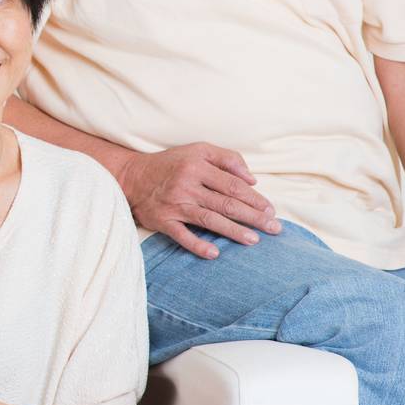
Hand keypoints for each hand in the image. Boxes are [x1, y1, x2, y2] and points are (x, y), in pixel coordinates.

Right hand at [117, 143, 280, 258]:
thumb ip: (227, 158)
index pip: (233, 185)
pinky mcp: (162, 220)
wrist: (131, 176)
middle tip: (273, 228)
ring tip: (254, 240)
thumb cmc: (171, 163)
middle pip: (226, 204)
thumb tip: (252, 180)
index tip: (270, 210)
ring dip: (234, 231)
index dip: (255, 198)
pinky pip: (182, 236)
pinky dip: (197, 245)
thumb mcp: (197, 150)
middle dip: (253, 217)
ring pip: (210, 220)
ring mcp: (174, 204)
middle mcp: (187, 185)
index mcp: (197, 166)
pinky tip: (215, 254)